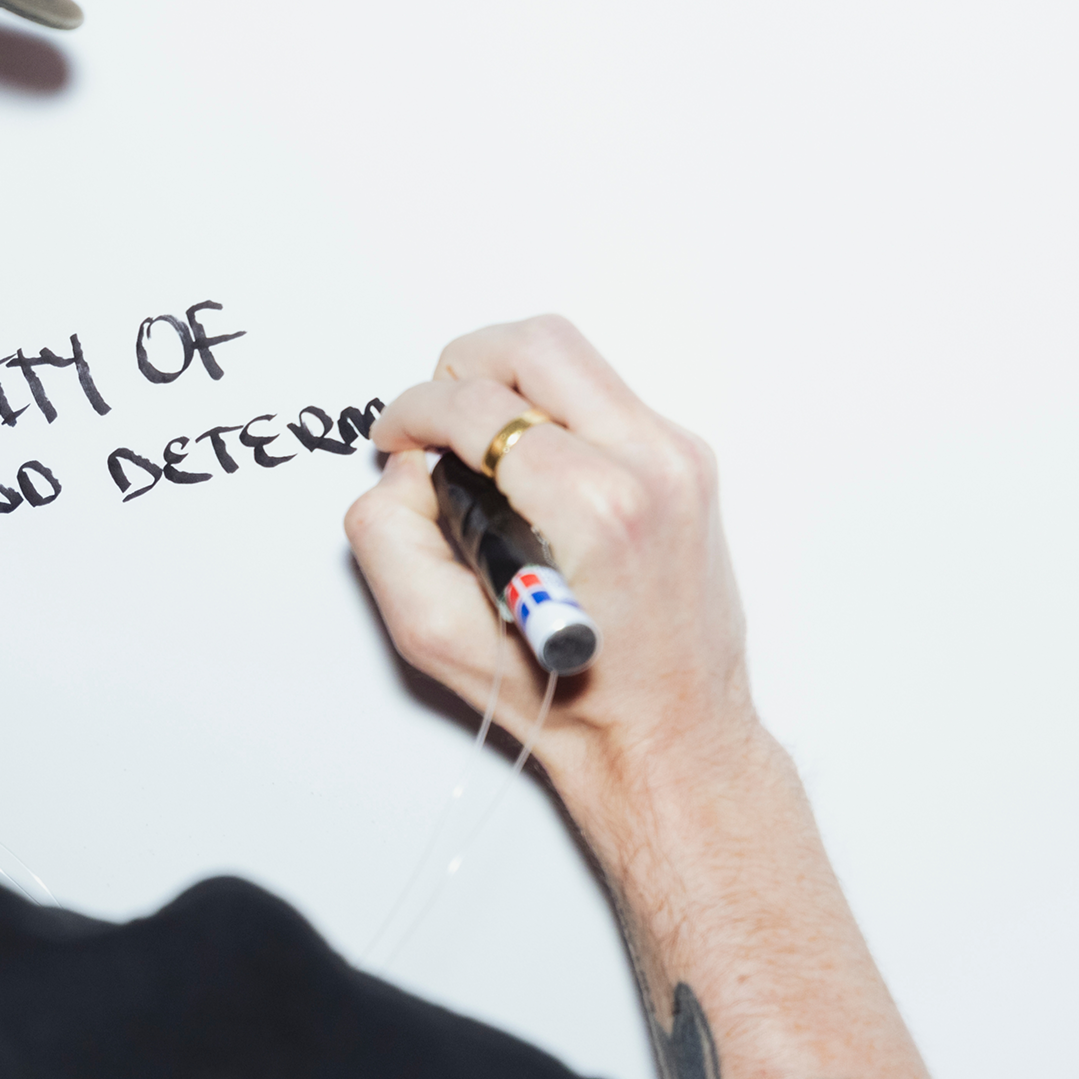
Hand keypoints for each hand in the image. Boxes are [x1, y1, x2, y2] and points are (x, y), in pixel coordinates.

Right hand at [343, 315, 762, 808]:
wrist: (669, 733)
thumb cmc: (573, 699)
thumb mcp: (436, 635)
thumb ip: (390, 535)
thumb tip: (405, 469)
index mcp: (596, 507)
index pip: (478, 405)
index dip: (414, 413)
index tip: (396, 438)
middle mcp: (650, 466)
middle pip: (536, 345)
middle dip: (463, 371)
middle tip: (435, 423)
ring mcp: (679, 458)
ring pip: (573, 358)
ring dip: (508, 385)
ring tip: (479, 445)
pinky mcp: (688, 462)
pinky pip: (603, 397)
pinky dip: (551, 414)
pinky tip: (531, 472)